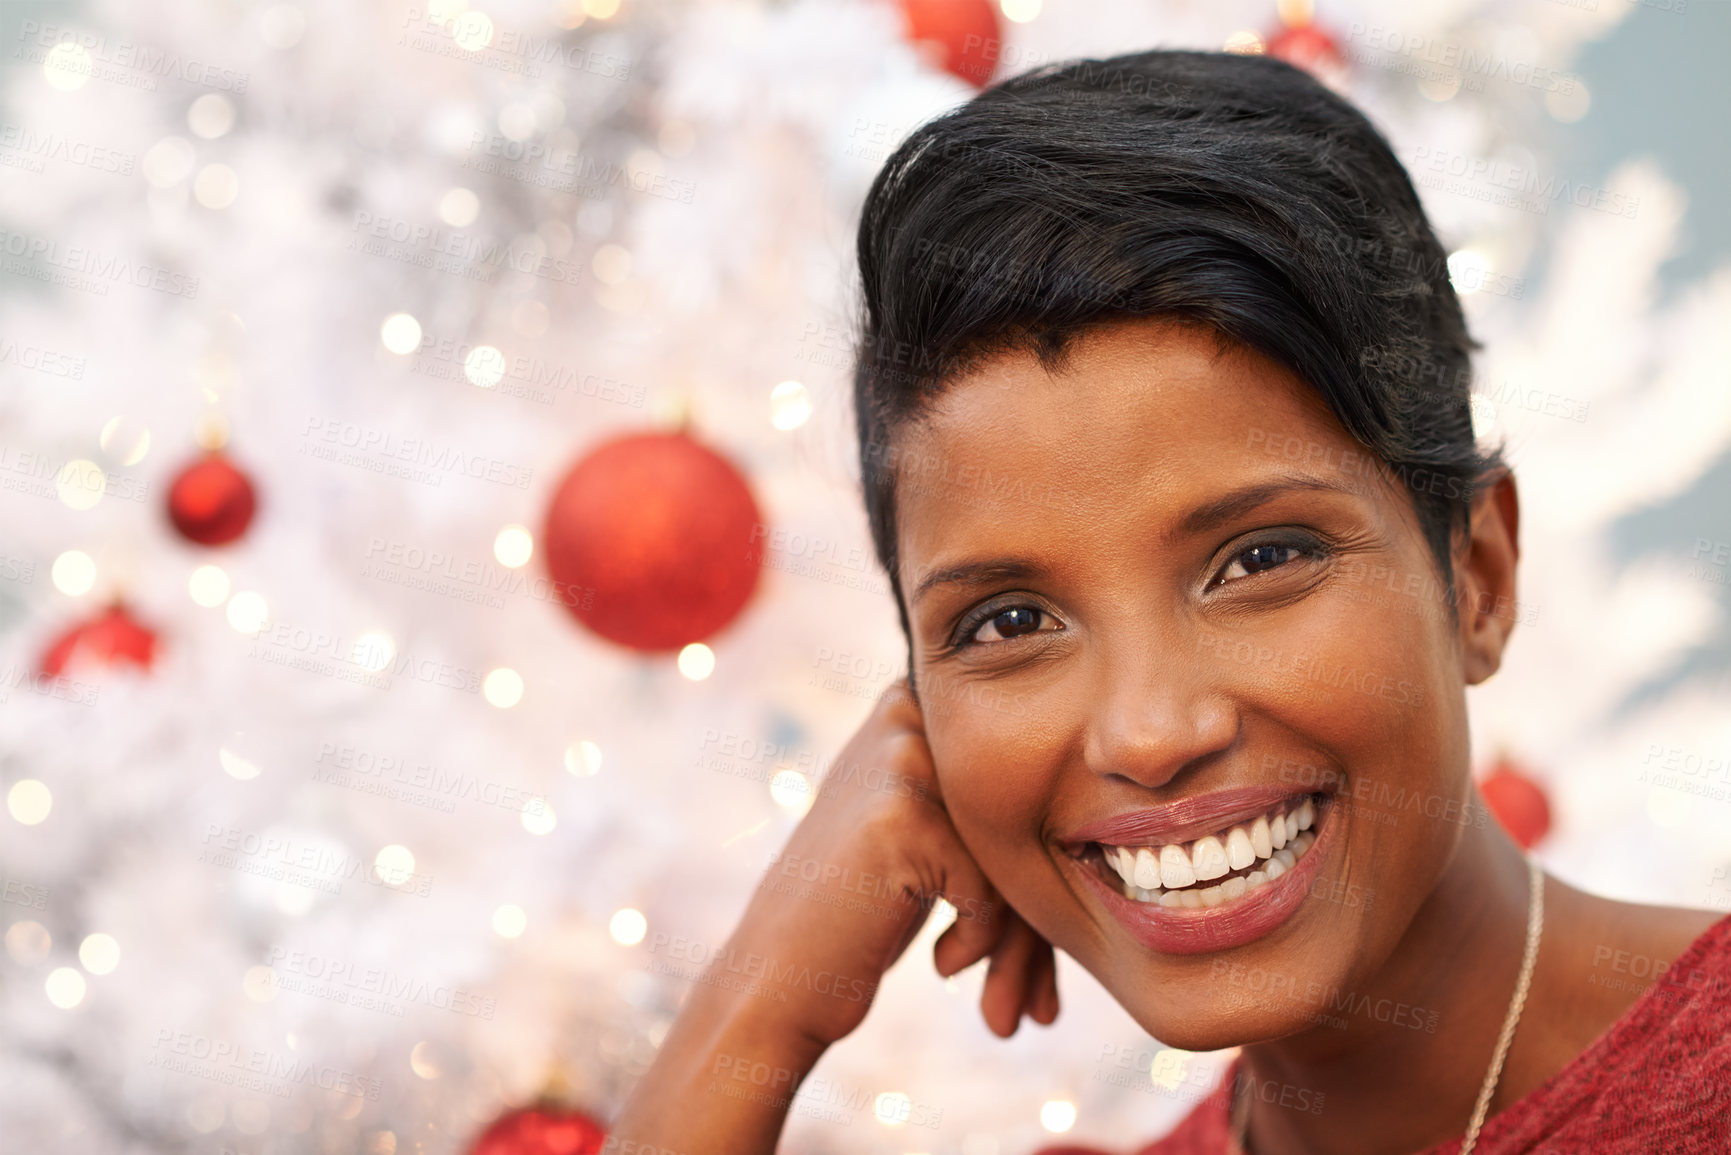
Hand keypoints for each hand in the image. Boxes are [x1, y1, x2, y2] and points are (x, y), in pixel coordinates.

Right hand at [609, 682, 1055, 1153]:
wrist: (780, 974)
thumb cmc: (863, 910)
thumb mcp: (920, 822)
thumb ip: (988, 789)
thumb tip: (1124, 797)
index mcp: (914, 701)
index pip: (1025, 768)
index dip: (1046, 862)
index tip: (1040, 948)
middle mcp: (905, 714)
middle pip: (1026, 808)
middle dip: (1039, 912)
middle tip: (1036, 994)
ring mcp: (900, 760)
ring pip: (1017, 849)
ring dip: (1019, 937)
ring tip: (1004, 994)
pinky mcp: (903, 815)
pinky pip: (992, 885)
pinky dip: (982, 936)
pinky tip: (945, 963)